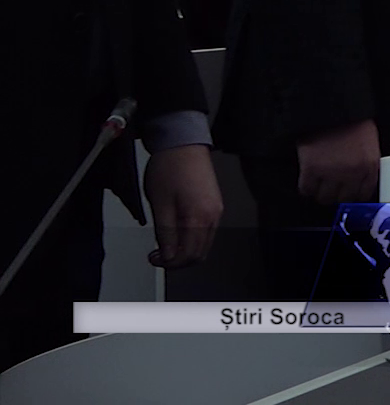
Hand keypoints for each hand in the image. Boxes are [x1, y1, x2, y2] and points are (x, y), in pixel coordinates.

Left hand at [144, 145, 221, 268]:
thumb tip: (168, 255)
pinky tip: (176, 230)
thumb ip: (165, 234)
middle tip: (159, 255)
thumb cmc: (170, 168)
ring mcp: (216, 209)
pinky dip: (191, 238)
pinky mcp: (214, 203)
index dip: (169, 263)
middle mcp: (213, 216)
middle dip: (178, 260)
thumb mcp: (160, 204)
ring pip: (203, 243)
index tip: (155, 258)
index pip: (189, 255)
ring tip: (164, 242)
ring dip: (184, 249)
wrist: (182, 144)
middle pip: (200, 253)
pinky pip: (206, 231)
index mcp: (199, 218)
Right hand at [295, 119, 380, 205]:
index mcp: (369, 165)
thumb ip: (365, 163)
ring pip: (324, 198)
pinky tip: (307, 183)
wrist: (331, 106)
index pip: (363, 194)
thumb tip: (360, 180)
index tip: (347, 195)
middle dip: (336, 196)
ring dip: (320, 194)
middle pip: (343, 199)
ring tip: (318, 188)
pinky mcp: (312, 169)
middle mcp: (352, 173)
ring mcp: (332, 173)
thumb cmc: (350, 120)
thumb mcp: (368, 142)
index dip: (353, 196)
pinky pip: (306, 190)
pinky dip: (306, 189)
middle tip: (330, 190)